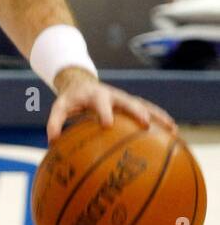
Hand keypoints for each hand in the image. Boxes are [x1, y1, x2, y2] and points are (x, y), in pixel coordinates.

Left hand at [48, 67, 175, 143]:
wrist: (82, 83)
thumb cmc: (71, 99)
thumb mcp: (60, 107)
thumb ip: (55, 122)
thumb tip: (51, 141)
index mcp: (96, 96)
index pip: (100, 103)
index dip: (105, 112)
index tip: (108, 124)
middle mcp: (114, 95)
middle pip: (128, 102)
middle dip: (137, 112)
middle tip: (145, 123)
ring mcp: (125, 99)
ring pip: (144, 105)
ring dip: (158, 116)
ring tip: (172, 130)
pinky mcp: (132, 104)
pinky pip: (149, 111)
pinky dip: (160, 120)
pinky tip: (173, 134)